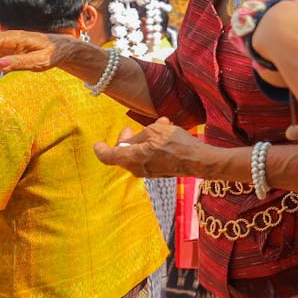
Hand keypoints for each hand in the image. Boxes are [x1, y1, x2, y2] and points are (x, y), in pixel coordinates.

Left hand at [94, 119, 220, 179]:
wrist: (198, 160)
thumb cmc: (177, 145)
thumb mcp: (155, 131)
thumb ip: (138, 135)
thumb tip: (132, 139)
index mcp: (132, 158)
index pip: (108, 156)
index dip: (101, 149)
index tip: (98, 144)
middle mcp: (137, 168)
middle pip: (123, 154)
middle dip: (126, 139)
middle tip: (130, 128)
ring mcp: (148, 172)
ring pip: (137, 155)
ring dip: (142, 140)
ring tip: (157, 125)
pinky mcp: (158, 171)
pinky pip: (148, 158)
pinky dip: (150, 147)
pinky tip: (164, 135)